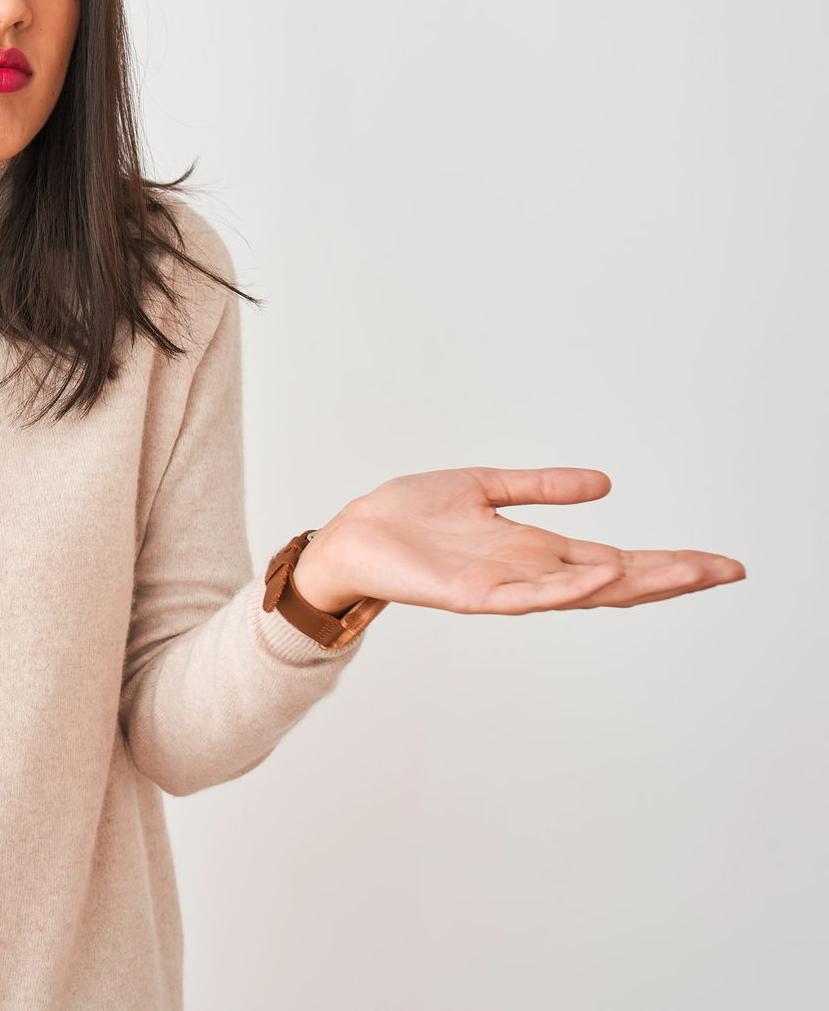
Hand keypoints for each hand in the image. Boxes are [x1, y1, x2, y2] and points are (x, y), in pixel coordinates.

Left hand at [289, 467, 744, 615]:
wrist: (352, 535)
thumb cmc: (410, 517)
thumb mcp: (486, 487)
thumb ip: (541, 487)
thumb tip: (605, 484)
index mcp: (537, 550)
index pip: (616, 559)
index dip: (667, 562)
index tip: (719, 563)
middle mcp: (529, 574)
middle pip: (614, 580)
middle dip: (671, 576)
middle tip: (727, 570)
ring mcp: (504, 588)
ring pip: (580, 591)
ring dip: (632, 582)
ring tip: (683, 572)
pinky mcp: (470, 594)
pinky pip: (525, 595)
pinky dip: (564, 588)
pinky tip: (598, 576)